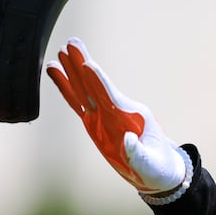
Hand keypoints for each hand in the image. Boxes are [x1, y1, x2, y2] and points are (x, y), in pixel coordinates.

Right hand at [46, 37, 186, 193]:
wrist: (157, 172)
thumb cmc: (158, 167)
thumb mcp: (151, 164)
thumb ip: (138, 154)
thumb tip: (126, 140)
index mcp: (133, 117)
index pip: (112, 97)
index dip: (100, 82)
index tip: (89, 64)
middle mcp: (117, 112)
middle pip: (96, 86)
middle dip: (84, 66)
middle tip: (72, 43)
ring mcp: (105, 116)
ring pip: (85, 91)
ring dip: (73, 73)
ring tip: (61, 52)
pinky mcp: (96, 123)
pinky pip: (78, 104)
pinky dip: (68, 89)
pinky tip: (57, 74)